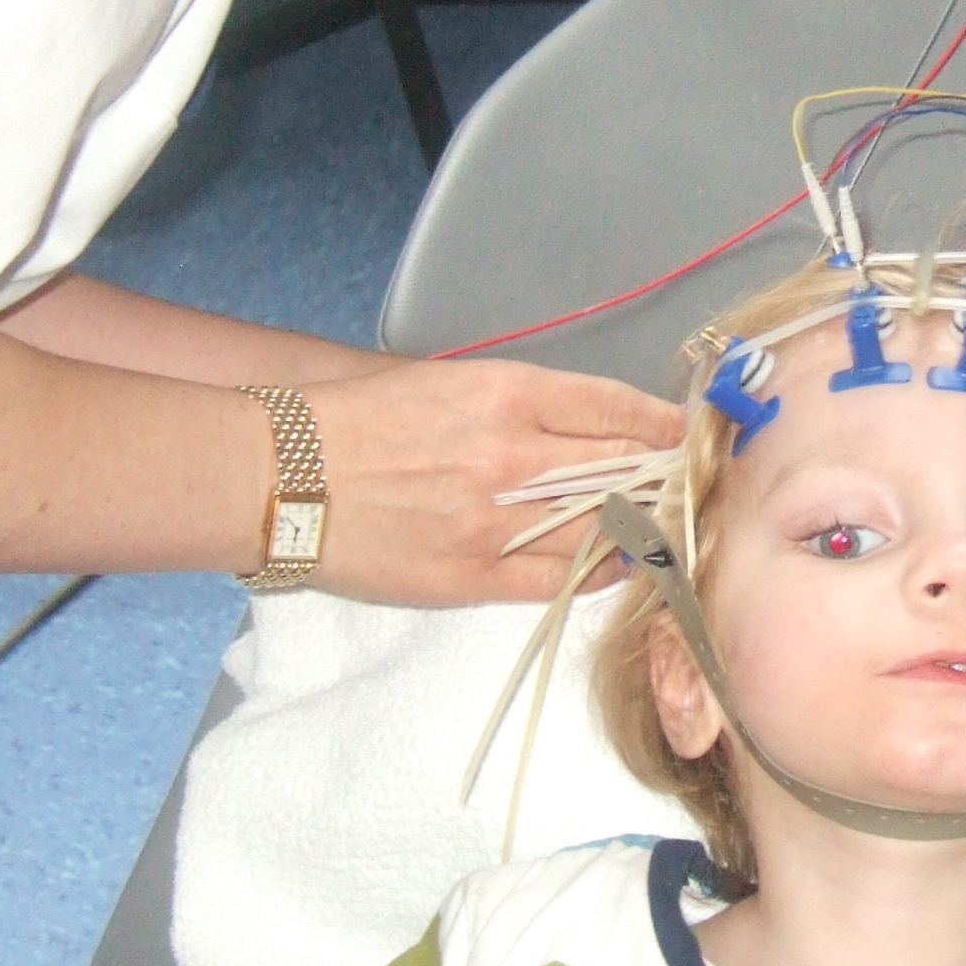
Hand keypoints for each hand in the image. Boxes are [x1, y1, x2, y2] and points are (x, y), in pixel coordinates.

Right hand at [302, 357, 679, 605]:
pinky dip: (599, 571)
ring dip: (639, 527)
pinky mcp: (473, 579)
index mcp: (503, 395)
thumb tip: (592, 425)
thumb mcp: (445, 383)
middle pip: (623, 471)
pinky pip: (562, 581)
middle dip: (662, 478)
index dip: (661, 425)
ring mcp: (495, 524)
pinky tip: (614, 562)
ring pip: (602, 531)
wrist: (280, 477)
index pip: (614, 409)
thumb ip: (522, 404)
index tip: (683, 434)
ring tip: (657, 523)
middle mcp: (509, 458)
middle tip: (684, 482)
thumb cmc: (355, 421)